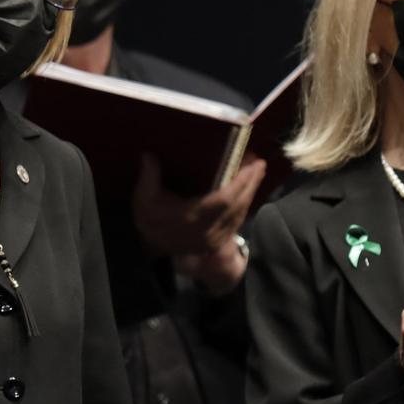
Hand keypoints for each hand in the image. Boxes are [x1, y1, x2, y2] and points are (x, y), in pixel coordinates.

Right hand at [132, 154, 266, 263]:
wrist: (150, 248)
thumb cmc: (149, 220)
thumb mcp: (143, 198)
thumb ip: (149, 177)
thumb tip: (149, 155)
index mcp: (191, 218)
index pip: (224, 200)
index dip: (240, 183)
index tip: (250, 165)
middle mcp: (207, 231)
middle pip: (237, 206)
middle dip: (251, 183)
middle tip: (259, 164)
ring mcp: (214, 240)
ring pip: (240, 214)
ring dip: (250, 192)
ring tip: (257, 172)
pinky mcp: (218, 242)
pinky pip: (237, 222)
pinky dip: (244, 204)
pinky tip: (248, 191)